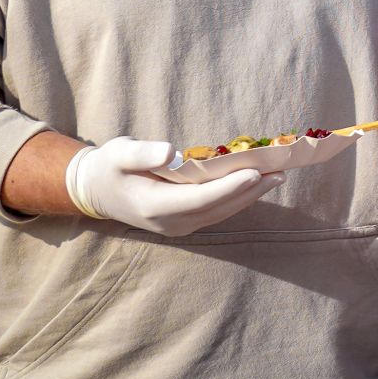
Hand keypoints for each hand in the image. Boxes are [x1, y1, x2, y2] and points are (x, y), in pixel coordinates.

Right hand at [65, 137, 283, 236]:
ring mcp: (179, 226)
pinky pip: (217, 211)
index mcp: (154, 206)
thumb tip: (171, 152)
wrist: (97, 190)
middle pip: (218, 207)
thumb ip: (142, 154)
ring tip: (278, 175)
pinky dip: (238, 197)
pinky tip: (257, 183)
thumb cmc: (109, 166)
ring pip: (221, 212)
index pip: (199, 198)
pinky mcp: (185, 222)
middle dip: (250, 190)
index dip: (229, 187)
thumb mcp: (118, 153)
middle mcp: (170, 222)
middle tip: (280, 171)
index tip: (254, 172)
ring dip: (250, 195)